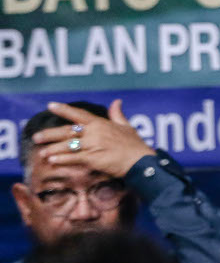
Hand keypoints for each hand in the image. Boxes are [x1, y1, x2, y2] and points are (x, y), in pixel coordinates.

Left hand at [33, 100, 155, 176]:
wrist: (141, 161)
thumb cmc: (135, 145)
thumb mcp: (127, 126)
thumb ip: (118, 114)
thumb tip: (117, 101)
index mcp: (101, 123)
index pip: (79, 114)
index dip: (64, 109)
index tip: (50, 105)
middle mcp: (94, 132)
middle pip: (67, 131)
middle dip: (50, 134)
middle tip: (36, 137)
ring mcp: (93, 145)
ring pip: (67, 146)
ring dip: (53, 149)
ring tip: (42, 153)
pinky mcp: (93, 158)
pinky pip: (73, 158)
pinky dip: (61, 160)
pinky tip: (52, 161)